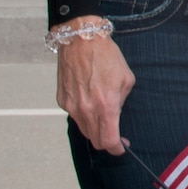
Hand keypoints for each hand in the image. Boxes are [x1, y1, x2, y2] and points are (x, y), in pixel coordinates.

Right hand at [56, 30, 134, 154]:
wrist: (80, 40)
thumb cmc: (106, 56)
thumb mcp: (126, 79)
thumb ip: (121, 102)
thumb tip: (116, 114)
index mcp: (105, 106)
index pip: (108, 140)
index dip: (117, 148)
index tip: (122, 146)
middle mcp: (86, 110)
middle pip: (95, 140)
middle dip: (107, 141)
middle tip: (116, 136)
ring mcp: (71, 106)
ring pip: (84, 129)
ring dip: (95, 129)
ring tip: (104, 117)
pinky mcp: (62, 100)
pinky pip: (75, 116)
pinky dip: (84, 115)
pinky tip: (90, 102)